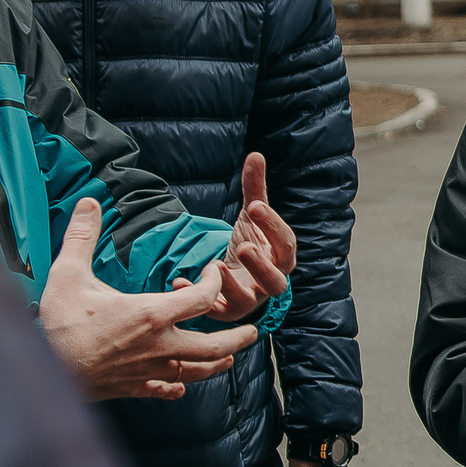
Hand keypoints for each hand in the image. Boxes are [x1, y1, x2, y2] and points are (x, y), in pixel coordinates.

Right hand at [41, 198, 259, 399]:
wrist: (45, 374)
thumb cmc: (58, 325)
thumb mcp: (67, 274)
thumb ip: (82, 237)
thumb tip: (89, 201)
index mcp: (152, 314)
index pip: (204, 298)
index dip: (214, 283)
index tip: (211, 272)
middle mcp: (160, 346)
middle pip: (215, 345)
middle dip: (238, 337)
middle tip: (253, 330)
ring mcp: (151, 371)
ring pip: (198, 372)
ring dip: (218, 363)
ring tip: (230, 357)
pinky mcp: (136, 389)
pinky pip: (168, 389)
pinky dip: (179, 386)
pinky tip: (181, 386)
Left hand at [205, 151, 298, 321]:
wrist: (239, 276)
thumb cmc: (251, 243)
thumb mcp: (251, 217)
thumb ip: (255, 189)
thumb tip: (255, 154)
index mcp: (280, 257)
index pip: (286, 244)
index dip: (273, 226)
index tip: (254, 207)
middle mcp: (269, 282)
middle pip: (276, 281)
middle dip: (261, 266)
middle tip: (244, 248)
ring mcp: (249, 299)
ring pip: (248, 302)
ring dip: (232, 286)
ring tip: (215, 266)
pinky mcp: (226, 312)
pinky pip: (215, 311)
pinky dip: (199, 299)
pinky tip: (180, 281)